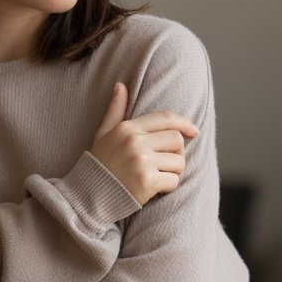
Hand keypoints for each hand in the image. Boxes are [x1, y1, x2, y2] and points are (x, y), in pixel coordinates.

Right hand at [90, 82, 198, 205]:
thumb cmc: (99, 165)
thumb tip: (120, 85)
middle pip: (176, 140)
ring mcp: (141, 161)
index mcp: (127, 128)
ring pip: (178, 162)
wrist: (87, 196)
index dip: (184, 123)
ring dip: (174, 171)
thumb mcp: (104, 134)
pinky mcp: (147, 181)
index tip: (194, 131)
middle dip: (177, 152)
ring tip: (158, 176)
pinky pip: (173, 180)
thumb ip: (115, 110)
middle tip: (167, 163)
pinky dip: (168, 187)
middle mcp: (135, 142)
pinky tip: (154, 189)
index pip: (166, 118)